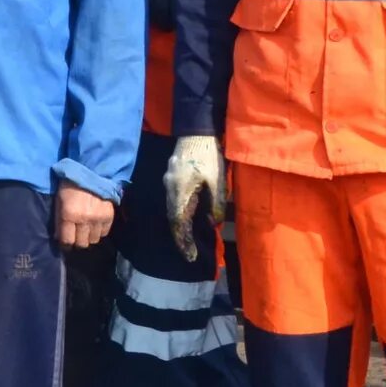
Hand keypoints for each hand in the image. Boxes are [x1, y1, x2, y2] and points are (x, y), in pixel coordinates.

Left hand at [55, 182, 115, 249]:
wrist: (92, 171)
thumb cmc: (70, 185)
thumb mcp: (59, 200)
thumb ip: (59, 220)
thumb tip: (59, 238)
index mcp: (69, 214)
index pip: (67, 240)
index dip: (65, 243)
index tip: (65, 241)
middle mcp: (84, 219)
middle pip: (81, 243)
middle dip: (77, 240)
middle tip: (75, 234)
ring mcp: (98, 218)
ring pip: (93, 240)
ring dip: (88, 236)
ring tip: (86, 228)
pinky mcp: (109, 216)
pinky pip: (104, 232)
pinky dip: (99, 230)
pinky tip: (95, 224)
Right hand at [162, 135, 225, 261]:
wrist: (196, 130)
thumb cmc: (209, 155)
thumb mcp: (217, 180)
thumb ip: (216, 202)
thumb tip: (214, 222)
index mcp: (179, 191)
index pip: (178, 222)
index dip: (183, 241)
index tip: (191, 256)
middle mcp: (169, 188)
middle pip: (173, 218)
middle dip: (181, 237)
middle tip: (190, 254)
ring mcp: (169, 182)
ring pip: (172, 209)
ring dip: (180, 226)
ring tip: (188, 241)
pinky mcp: (172, 177)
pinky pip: (174, 201)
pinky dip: (180, 214)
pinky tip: (188, 219)